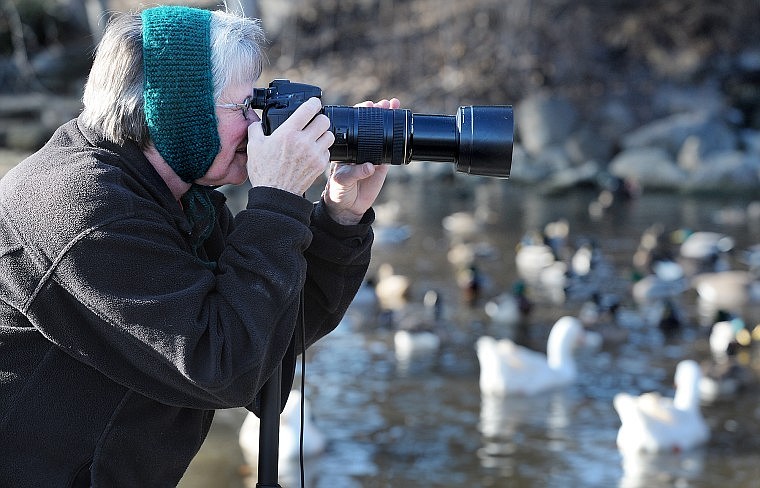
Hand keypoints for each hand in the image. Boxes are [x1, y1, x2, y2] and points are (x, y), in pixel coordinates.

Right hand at [246, 97, 334, 194]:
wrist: (276, 195)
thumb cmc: (264, 171)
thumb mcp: (254, 146)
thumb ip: (255, 129)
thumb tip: (255, 122)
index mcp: (288, 132)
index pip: (309, 109)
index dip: (314, 102)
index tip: (314, 103)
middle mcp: (304, 141)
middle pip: (324, 120)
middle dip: (319, 119)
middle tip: (313, 122)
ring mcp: (314, 154)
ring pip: (330, 135)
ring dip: (323, 134)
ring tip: (315, 137)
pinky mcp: (320, 165)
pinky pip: (328, 151)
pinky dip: (323, 149)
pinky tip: (313, 152)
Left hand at [322, 98, 400, 224]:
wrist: (348, 207)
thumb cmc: (338, 190)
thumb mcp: (341, 180)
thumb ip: (354, 173)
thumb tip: (370, 166)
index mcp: (346, 147)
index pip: (354, 126)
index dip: (361, 114)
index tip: (368, 105)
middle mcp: (359, 148)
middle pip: (370, 126)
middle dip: (378, 112)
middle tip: (385, 104)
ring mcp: (371, 155)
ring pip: (382, 135)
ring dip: (388, 120)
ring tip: (394, 106)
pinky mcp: (382, 166)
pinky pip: (390, 151)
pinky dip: (396, 141)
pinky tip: (401, 130)